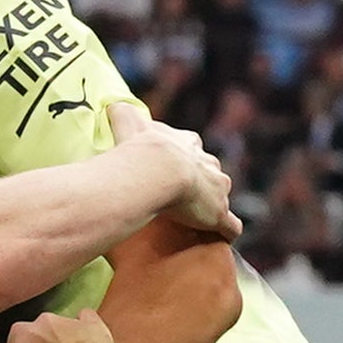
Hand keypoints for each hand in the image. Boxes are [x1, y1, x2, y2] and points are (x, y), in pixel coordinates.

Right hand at [108, 102, 240, 239]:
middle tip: (185, 197)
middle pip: (211, 172)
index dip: (185, 159)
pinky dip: (226, 232)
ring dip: (214, 206)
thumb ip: (123, 113)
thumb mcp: (129, 124)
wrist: (157, 170)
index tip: (174, 168)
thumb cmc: (141, 149)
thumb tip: (112, 104)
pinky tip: (220, 238)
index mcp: (190, 145)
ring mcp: (218, 191)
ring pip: (222, 196)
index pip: (192, 148)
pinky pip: (230, 227)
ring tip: (200, 221)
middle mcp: (209, 165)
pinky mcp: (220, 215)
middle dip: (203, 183)